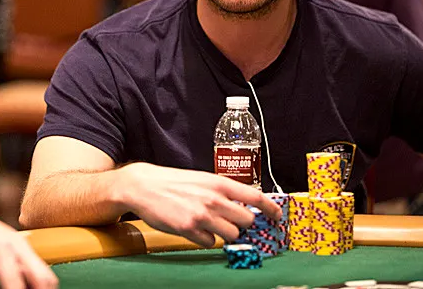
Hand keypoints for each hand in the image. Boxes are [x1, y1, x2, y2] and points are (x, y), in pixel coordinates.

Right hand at [118, 163, 281, 246]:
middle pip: (247, 221)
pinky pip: (210, 243)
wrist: (144, 186)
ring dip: (224, 233)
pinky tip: (194, 228)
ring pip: (231, 235)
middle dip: (242, 224)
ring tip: (209, 224)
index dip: (271, 209)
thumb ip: (223, 191)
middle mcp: (215, 199)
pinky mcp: (189, 230)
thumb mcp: (203, 180)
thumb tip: (243, 206)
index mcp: (220, 183)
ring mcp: (203, 216)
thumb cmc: (175, 182)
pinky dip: (206, 239)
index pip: (255, 197)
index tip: (278, 217)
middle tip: (230, 221)